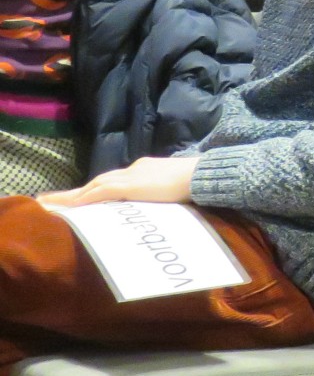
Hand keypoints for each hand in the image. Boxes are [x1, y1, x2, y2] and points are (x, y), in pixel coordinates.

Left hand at [40, 156, 196, 208]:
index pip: (113, 180)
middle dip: (74, 192)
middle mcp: (132, 169)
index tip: (82, 196)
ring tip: (50, 203)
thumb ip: (162, 193)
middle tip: (50, 199)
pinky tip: (68, 207)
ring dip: (71, 196)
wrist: (201, 175)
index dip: (95, 189)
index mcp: (143, 169)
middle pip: (97, 181)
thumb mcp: (175, 188)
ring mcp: (129, 176)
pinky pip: (99, 194)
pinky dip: (82, 200)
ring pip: (92, 186)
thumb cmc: (195, 182)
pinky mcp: (128, 186)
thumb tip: (160, 203)